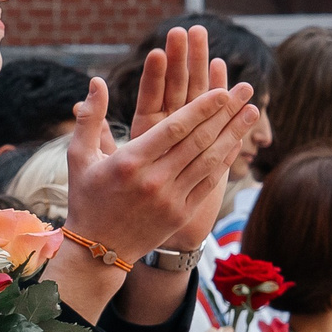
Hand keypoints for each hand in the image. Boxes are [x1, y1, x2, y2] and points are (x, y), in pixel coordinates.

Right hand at [62, 26, 260, 261]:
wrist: (98, 250)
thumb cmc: (86, 198)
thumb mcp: (79, 157)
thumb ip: (90, 118)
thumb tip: (96, 81)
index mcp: (129, 163)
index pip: (174, 129)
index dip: (201, 108)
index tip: (222, 90)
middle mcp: (154, 181)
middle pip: (198, 140)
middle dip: (226, 112)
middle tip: (246, 89)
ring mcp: (171, 199)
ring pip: (209, 160)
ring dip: (234, 133)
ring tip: (252, 111)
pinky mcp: (181, 214)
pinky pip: (209, 182)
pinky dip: (225, 160)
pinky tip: (237, 142)